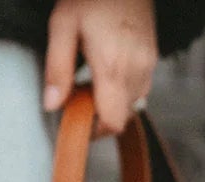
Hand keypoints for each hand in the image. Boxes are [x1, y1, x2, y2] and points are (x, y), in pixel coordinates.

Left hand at [44, 0, 157, 134]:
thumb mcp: (62, 26)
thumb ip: (57, 69)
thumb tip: (52, 106)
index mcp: (113, 66)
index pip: (112, 122)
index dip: (94, 131)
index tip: (76, 121)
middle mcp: (136, 68)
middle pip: (121, 116)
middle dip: (99, 115)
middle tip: (77, 97)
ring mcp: (148, 62)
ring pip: (132, 103)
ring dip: (111, 101)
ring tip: (90, 81)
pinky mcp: (153, 55)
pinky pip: (139, 86)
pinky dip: (122, 88)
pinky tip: (106, 69)